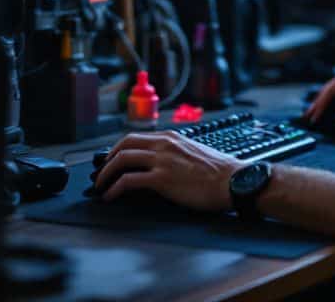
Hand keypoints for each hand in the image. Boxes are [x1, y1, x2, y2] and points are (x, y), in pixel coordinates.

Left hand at [96, 131, 241, 211]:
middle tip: (102, 172)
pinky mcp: (162, 178)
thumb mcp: (194, 152)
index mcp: (172, 137)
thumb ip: (176, 153)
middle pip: (125, 144)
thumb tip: (163, 165)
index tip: (113, 160)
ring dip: (106, 174)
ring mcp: (162, 160)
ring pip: (122, 160)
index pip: (136, 137)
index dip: (119, 149)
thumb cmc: (220, 172)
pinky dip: (114, 189)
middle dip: (108, 159)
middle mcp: (164, 144)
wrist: (233, 181)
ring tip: (101, 186)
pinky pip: (128, 181)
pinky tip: (111, 196)